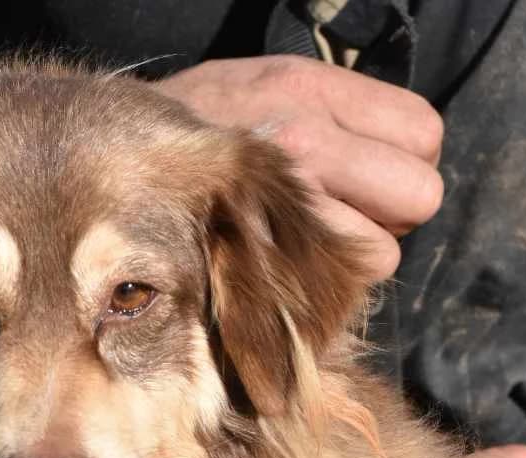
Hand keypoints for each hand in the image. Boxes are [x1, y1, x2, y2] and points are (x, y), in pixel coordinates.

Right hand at [161, 55, 442, 280]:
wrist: (102, 180)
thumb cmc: (188, 143)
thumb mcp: (261, 92)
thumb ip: (332, 119)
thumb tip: (401, 163)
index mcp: (310, 90)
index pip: (423, 135)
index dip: (402, 166)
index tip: (364, 180)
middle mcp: (303, 141)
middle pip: (418, 198)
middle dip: (388, 215)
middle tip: (339, 220)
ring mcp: (282, 207)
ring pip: (381, 256)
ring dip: (351, 263)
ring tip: (299, 252)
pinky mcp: (262, 270)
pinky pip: (338, 298)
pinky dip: (319, 300)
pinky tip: (280, 281)